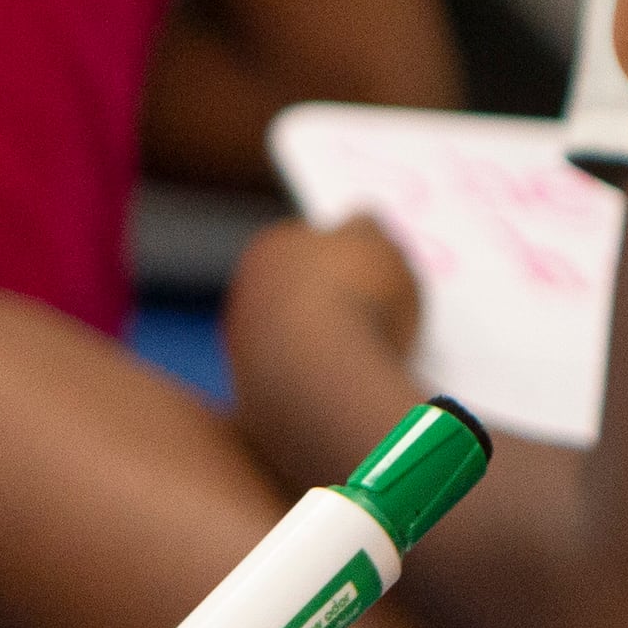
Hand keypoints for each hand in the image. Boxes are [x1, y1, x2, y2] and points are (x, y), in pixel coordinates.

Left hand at [225, 215, 430, 493]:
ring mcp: (246, 355)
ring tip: (375, 358)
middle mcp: (246, 299)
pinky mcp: (258, 405)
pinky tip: (354, 391)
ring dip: (331, 349)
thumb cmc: (355, 298)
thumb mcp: (378, 243)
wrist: (327, 382)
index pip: (309, 243)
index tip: (376, 273)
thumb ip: (368, 228)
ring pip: (298, 345)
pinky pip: (303, 388)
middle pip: (300, 296)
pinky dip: (326, 387)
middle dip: (335, 304)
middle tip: (381, 316)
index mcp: (270, 249)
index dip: (347, 256)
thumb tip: (359, 222)